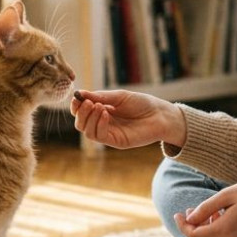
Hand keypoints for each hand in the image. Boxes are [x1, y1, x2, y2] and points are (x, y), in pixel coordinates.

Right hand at [70, 89, 184, 148]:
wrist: (160, 114)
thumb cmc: (142, 103)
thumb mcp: (119, 96)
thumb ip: (100, 97)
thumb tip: (79, 94)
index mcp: (102, 111)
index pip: (82, 112)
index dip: (76, 106)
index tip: (77, 98)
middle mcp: (103, 123)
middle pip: (81, 123)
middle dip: (81, 113)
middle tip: (88, 102)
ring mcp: (109, 133)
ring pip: (87, 131)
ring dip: (88, 118)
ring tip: (98, 106)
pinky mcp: (116, 142)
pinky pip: (99, 136)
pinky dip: (99, 124)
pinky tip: (105, 113)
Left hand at [174, 178, 236, 236]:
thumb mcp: (227, 194)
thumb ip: (206, 207)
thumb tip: (189, 218)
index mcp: (226, 229)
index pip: (195, 236)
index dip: (183, 226)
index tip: (178, 213)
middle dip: (191, 227)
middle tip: (188, 211)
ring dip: (202, 229)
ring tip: (202, 210)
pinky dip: (213, 230)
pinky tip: (217, 215)